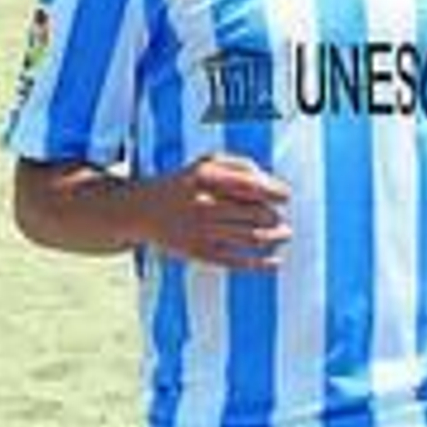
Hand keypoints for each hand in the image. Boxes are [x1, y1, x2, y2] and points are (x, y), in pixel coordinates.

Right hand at [138, 154, 290, 271]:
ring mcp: (202, 231)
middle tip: (280, 218)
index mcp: (207, 178)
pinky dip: (259, 264)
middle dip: (274, 217)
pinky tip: (275, 262)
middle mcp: (205, 204)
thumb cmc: (182, 183)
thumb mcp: (205, 162)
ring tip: (284, 234)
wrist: (141, 210)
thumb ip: (237, 164)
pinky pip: (236, 261)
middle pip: (253, 214)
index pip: (251, 186)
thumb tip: (267, 178)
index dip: (274, 191)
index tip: (285, 195)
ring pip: (249, 238)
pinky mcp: (200, 253)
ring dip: (273, 237)